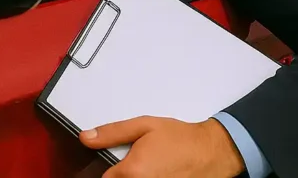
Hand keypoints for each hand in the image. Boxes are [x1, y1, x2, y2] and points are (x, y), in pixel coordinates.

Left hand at [78, 115, 244, 176]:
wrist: (211, 152)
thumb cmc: (180, 139)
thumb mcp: (144, 126)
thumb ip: (112, 133)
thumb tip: (86, 138)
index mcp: (131, 172)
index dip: (108, 171)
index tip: (116, 164)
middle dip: (123, 175)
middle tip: (137, 164)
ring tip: (152, 168)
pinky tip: (159, 173)